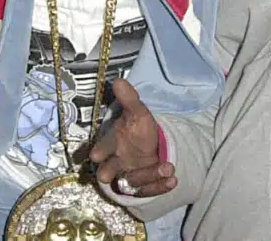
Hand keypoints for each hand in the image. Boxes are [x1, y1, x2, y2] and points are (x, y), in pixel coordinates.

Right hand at [89, 78, 176, 196]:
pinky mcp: (142, 188)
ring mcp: (128, 177)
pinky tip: (173, 179)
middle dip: (110, 172)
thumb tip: (119, 80)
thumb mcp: (138, 112)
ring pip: (133, 181)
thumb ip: (128, 98)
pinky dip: (160, 186)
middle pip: (108, 171)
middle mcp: (115, 163)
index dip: (100, 151)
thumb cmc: (138, 129)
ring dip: (149, 175)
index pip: (101, 148)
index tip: (97, 154)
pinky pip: (148, 191)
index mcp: (111, 145)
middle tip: (115, 173)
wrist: (151, 147)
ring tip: (168, 167)